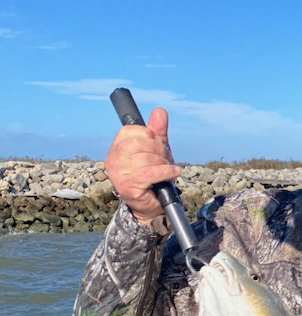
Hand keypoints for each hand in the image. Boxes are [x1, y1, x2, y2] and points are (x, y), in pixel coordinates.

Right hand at [105, 107, 181, 223]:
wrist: (151, 204)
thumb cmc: (153, 176)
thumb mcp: (157, 150)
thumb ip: (157, 131)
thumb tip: (159, 111)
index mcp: (117, 147)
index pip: (132, 130)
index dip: (150, 135)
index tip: (159, 144)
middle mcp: (114, 158)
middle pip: (140, 143)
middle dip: (160, 149)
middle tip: (167, 158)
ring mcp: (118, 173)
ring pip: (146, 159)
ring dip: (164, 163)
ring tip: (169, 168)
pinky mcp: (128, 186)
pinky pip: (150, 173)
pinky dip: (166, 171)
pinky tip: (174, 172)